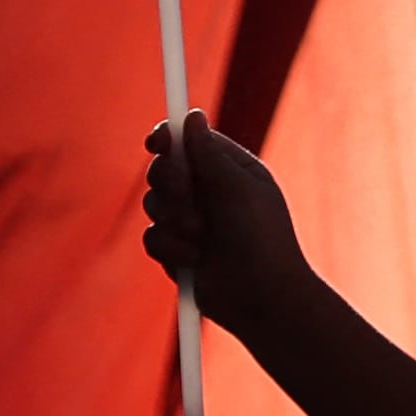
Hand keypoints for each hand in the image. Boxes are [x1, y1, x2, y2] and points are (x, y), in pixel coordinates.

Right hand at [143, 113, 311, 339]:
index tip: (156, 142)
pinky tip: (195, 259)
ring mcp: (189, 221)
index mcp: (228, 169)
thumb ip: (209, 155)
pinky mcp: (176, 250)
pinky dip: (170, 247)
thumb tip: (191, 116)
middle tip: (185, 195)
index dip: (167, 137)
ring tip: (201, 236)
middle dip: (169, 181)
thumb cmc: (263, 240)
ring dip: (174, 218)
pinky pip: (151, 237)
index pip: (188, 141)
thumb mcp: (238, 190)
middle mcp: (206, 192)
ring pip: (152, 203)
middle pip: (163, 167)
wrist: (263, 299)